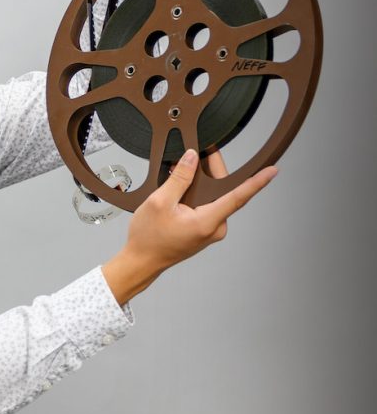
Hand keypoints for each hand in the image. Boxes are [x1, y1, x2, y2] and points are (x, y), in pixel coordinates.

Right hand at [102, 149, 278, 304]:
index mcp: (207, 221)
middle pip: (223, 191)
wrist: (140, 261)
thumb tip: (192, 158)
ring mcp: (210, 230)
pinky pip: (206, 206)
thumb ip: (180, 178)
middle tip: (196, 152)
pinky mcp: (204, 230)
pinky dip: (195, 194)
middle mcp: (214, 228)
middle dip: (209, 170)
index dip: (256, 182)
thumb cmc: (148, 238)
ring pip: (213, 197)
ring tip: (180, 171)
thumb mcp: (160, 202)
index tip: (272, 171)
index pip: (238, 197)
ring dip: (199, 182)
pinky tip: (179, 188)